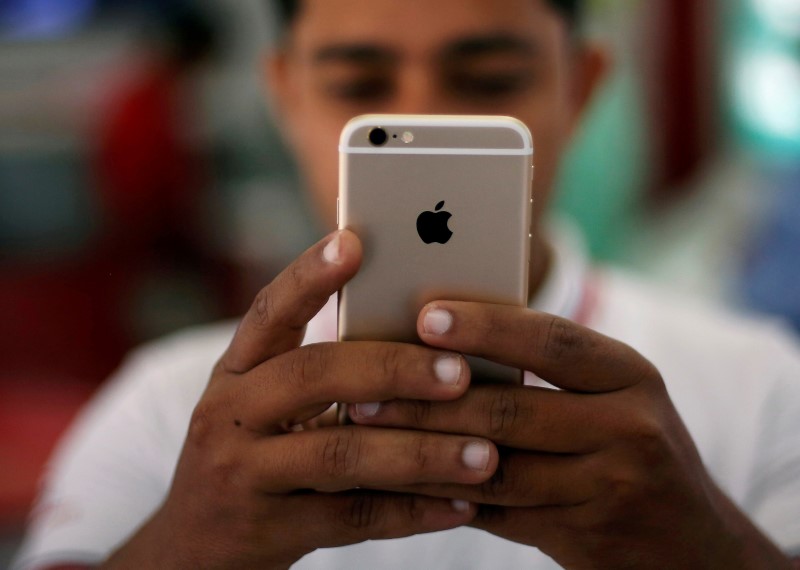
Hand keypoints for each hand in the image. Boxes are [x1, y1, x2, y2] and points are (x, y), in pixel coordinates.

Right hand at [104, 232, 498, 569]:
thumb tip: (428, 340)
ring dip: (421, 453)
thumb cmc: (255, 453)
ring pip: (341, 454)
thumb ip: (325, 373)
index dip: (309, 275)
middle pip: (313, 376)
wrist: (194, 545)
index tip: (355, 242)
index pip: (270, 311)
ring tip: (485, 454)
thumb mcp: (268, 403)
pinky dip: (413, 512)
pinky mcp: (267, 529)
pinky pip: (352, 518)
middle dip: (393, 369)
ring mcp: (243, 473)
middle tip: (460, 372)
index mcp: (238, 370)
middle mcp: (231, 413)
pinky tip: (461, 506)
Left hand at [349, 301, 793, 568]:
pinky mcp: (583, 536)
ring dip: (420, 451)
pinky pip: (496, 514)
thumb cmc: (632, 446)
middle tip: (361, 387)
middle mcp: (629, 426)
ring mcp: (610, 487)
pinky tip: (398, 480)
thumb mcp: (612, 394)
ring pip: (494, 467)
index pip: (551, 340)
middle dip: (427, 399)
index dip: (486, 327)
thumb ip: (548, 367)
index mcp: (630, 373)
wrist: (691, 544)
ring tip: (364, 430)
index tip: (425, 315)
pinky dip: (443, 496)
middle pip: (512, 409)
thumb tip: (443, 336)